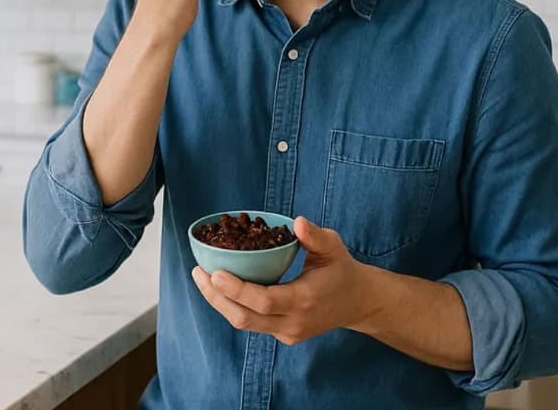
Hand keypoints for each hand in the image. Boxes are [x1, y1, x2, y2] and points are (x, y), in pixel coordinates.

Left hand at [191, 216, 376, 345]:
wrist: (358, 303)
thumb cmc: (343, 270)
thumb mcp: (334, 247)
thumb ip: (316, 236)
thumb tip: (297, 222)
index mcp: (305, 300)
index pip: (264, 301)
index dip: (236, 290)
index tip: (215, 272)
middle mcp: (294, 322)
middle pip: (245, 318)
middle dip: (216, 297)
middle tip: (198, 272)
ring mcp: (287, 333)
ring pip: (244, 323)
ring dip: (220, 302)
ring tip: (202, 278)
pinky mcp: (283, 335)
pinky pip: (252, 322)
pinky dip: (233, 306)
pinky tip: (221, 287)